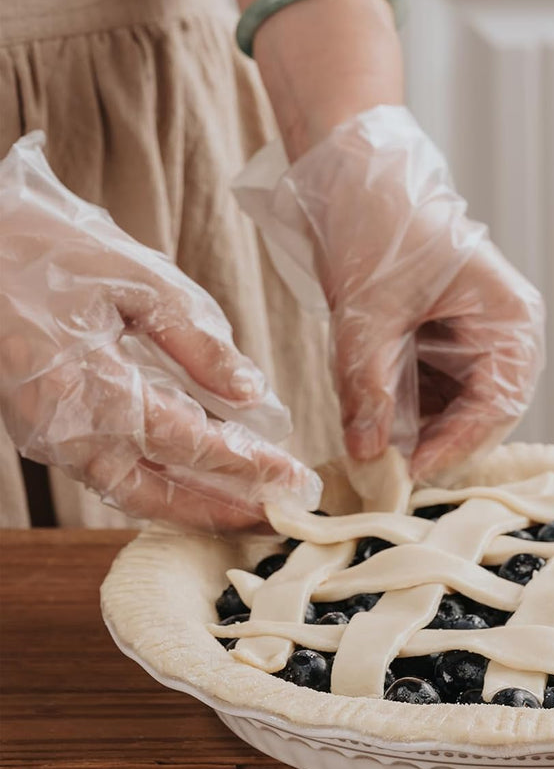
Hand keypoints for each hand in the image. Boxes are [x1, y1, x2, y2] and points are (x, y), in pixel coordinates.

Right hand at [0, 132, 320, 529]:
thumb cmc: (50, 251)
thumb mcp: (137, 281)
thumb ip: (198, 343)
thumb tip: (253, 394)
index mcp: (86, 383)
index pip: (186, 440)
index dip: (244, 464)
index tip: (293, 476)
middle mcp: (63, 426)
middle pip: (156, 491)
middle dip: (223, 510)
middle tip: (280, 517)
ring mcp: (48, 437)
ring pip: (130, 494)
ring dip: (192, 510)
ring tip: (248, 513)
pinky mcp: (45, 435)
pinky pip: (110, 477)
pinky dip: (159, 490)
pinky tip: (198, 489)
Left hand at [281, 106, 543, 482]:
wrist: (354, 176)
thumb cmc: (378, 222)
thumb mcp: (368, 312)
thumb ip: (367, 386)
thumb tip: (366, 455)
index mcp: (510, 320)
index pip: (498, 404)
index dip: (457, 443)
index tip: (412, 471)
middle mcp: (504, 337)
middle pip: (482, 416)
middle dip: (435, 443)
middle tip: (388, 470)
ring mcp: (476, 343)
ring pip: (455, 412)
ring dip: (415, 430)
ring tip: (372, 442)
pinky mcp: (446, 346)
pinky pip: (433, 395)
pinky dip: (404, 411)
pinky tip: (372, 416)